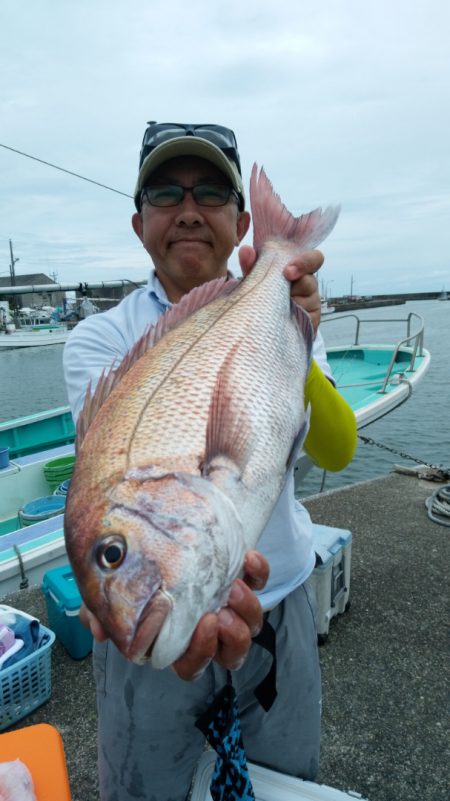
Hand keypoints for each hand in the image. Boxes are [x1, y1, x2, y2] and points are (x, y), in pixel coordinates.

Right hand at [78, 550, 269, 681]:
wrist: (156, 526)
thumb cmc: (134, 568)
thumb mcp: (112, 589)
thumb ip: (100, 612)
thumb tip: (100, 631)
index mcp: (178, 639)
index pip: (192, 666)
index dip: (200, 653)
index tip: (203, 625)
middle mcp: (208, 628)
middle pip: (231, 653)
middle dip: (232, 636)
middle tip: (220, 611)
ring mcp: (229, 604)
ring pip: (251, 625)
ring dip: (246, 609)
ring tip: (232, 586)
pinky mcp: (244, 578)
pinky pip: (261, 583)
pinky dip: (258, 573)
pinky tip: (247, 557)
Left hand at [239, 245, 323, 333]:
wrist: (261, 325)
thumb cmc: (262, 294)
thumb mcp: (255, 278)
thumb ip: (251, 264)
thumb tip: (245, 250)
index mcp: (300, 269)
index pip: (314, 259)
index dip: (305, 262)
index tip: (288, 271)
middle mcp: (309, 285)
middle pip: (310, 282)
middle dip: (295, 287)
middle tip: (281, 293)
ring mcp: (311, 304)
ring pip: (309, 302)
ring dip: (292, 304)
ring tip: (276, 309)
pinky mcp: (311, 322)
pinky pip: (308, 319)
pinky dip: (293, 319)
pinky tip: (282, 321)